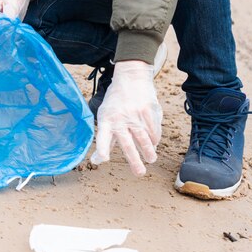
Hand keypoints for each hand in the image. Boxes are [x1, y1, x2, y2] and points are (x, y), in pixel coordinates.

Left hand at [90, 60, 161, 176]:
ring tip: (151, 159)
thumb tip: (96, 161)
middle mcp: (120, 118)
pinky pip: (154, 130)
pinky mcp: (149, 110)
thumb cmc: (116, 102)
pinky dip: (154, 138)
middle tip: (139, 174)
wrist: (131, 78)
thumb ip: (105, 139)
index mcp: (106, 119)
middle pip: (127, 143)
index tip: (103, 159)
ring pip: (144, 138)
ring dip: (149, 151)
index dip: (102, 148)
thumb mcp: (105, 116)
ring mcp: (135, 114)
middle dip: (134, 160)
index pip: (103, 136)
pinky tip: (154, 143)